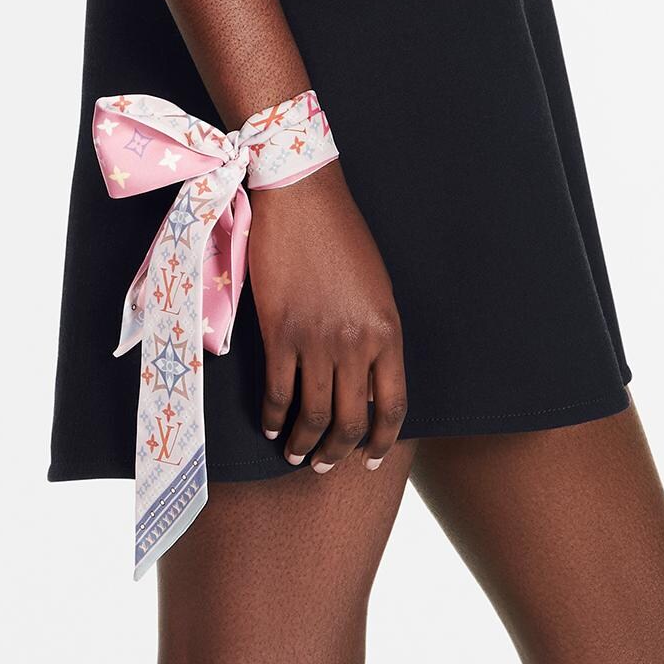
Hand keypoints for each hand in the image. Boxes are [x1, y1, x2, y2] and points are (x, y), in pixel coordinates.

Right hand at [245, 165, 407, 470]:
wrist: (301, 197)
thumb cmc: (340, 233)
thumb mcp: (376, 287)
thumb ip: (375, 335)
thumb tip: (364, 382)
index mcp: (387, 331)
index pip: (392, 408)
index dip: (381, 442)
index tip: (369, 459)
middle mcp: (355, 344)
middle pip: (350, 420)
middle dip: (337, 452)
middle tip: (324, 466)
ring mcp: (316, 340)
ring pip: (313, 414)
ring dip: (303, 444)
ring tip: (295, 454)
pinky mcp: (279, 332)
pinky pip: (278, 391)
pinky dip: (274, 417)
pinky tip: (271, 426)